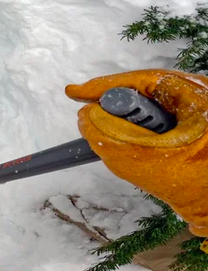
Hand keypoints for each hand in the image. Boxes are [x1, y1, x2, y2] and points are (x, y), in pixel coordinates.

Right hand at [66, 69, 207, 236]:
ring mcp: (197, 116)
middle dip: (118, 111)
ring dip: (129, 129)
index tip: (74, 93)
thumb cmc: (202, 189)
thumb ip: (113, 139)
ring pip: (149, 113)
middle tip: (91, 122)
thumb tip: (85, 116)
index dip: (104, 86)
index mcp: (196, 96)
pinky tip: (136, 153)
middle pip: (145, 95)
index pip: (142, 81)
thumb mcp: (150, 163)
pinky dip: (140, 139)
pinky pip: (157, 127)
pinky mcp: (194, 132)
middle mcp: (198, 100)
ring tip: (121, 145)